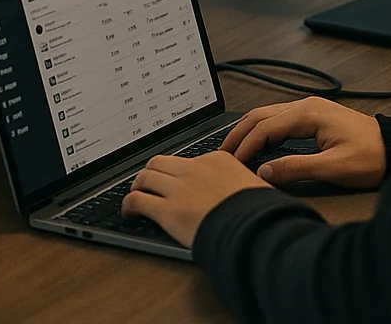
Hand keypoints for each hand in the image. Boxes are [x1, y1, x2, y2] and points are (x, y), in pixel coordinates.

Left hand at [121, 152, 271, 247]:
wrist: (257, 229)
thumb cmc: (261, 213)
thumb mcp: (257, 187)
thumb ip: (244, 184)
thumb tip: (246, 191)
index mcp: (217, 160)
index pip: (188, 160)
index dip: (178, 171)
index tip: (175, 180)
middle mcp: (195, 169)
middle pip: (161, 162)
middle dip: (152, 173)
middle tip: (149, 184)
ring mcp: (180, 188)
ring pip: (146, 177)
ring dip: (138, 186)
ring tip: (136, 194)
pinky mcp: (168, 210)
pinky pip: (138, 200)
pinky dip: (129, 204)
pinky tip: (128, 212)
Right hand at [223, 97, 386, 187]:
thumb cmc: (371, 157)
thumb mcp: (333, 167)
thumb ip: (296, 168)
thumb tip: (264, 171)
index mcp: (308, 113)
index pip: (264, 127)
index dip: (245, 146)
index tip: (232, 162)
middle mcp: (305, 106)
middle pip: (260, 116)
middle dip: (239, 134)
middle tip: (222, 154)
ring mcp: (309, 110)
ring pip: (268, 116)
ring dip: (249, 132)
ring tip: (234, 150)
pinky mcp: (313, 117)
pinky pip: (279, 120)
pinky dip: (262, 131)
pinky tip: (257, 144)